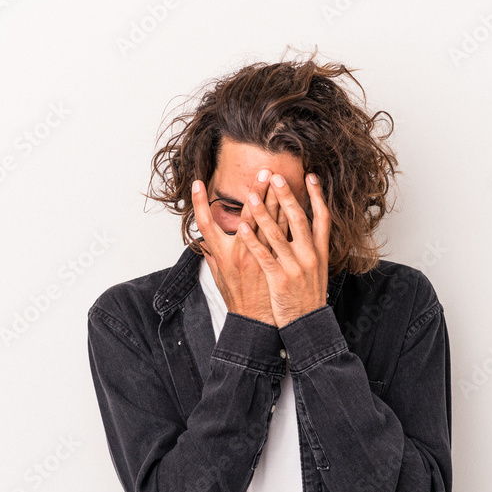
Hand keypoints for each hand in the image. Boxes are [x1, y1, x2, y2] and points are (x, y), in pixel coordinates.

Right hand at [193, 171, 278, 325]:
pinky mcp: (278, 261)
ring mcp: (262, 255)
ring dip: (276, 198)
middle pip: (248, 214)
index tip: (197, 183)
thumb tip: (206, 243)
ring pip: (271, 221)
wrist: (257, 321)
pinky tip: (295, 204)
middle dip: (255, 190)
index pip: (205, 223)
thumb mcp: (218, 278)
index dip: (199, 203)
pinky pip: (285, 235)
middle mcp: (241, 252)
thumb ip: (212, 257)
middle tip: (263, 170)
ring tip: (280, 178)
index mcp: (222, 254)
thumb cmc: (238, 300)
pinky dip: (289, 218)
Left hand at [238, 172, 330, 327]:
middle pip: (299, 220)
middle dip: (287, 197)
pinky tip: (242, 227)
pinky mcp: (280, 279)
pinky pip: (264, 256)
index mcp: (320, 252)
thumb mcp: (317, 269)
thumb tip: (302, 228)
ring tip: (251, 195)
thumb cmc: (308, 296)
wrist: (308, 324)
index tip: (311, 177)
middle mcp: (310, 256)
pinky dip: (252, 241)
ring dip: (263, 213)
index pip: (322, 218)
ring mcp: (295, 267)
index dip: (317, 197)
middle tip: (276, 177)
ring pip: (277, 235)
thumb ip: (310, 248)